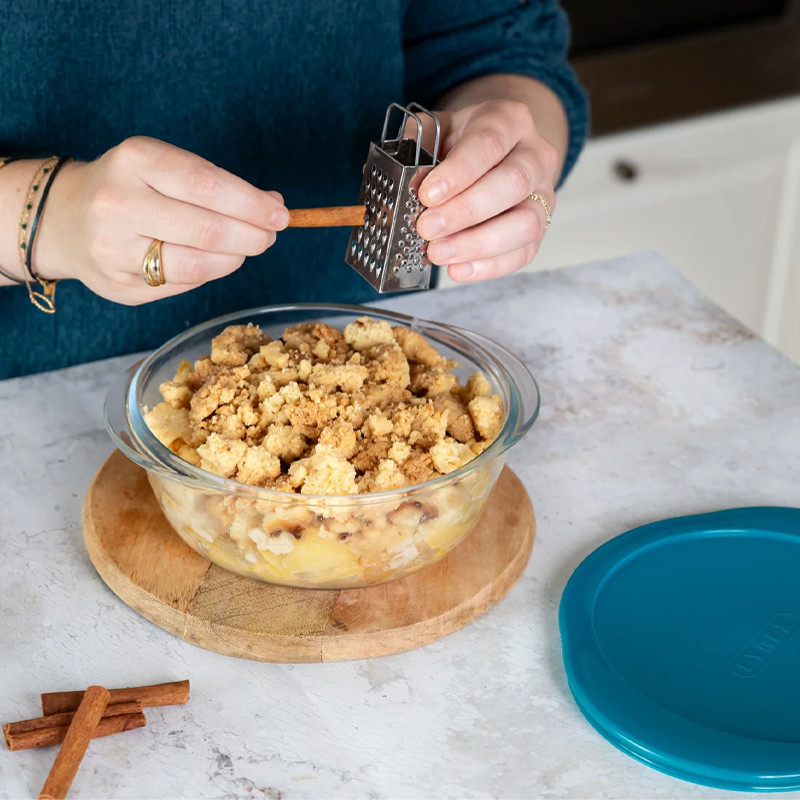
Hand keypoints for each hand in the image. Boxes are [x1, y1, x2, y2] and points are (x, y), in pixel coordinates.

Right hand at [36, 137, 287, 303]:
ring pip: (196, 265)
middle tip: (268, 236)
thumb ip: (216, 185)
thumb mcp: (164, 167)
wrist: (64, 219)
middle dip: (251, 236)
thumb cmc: (132, 188)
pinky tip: (215, 262)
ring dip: (235, 259)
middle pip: (206, 230)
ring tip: (246, 249)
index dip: (251, 204)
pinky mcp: (118, 286)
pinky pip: (181, 285)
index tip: (280, 214)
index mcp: (135, 160)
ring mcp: (113, 249)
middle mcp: (118, 203)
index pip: (207, 184)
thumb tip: (273, 205)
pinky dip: (209, 274)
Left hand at [416, 100, 558, 281]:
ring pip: (526, 223)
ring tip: (438, 254)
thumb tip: (401, 175)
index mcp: (509, 120)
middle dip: (466, 211)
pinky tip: (458, 269)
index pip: (489, 143)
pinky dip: (489, 267)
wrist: (499, 150)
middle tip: (427, 228)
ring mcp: (543, 195)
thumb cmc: (464, 142)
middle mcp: (535, 155)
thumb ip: (418, 144)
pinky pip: (523, 253)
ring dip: (478, 244)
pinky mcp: (541, 229)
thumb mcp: (439, 128)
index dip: (459, 172)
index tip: (427, 194)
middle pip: (513, 183)